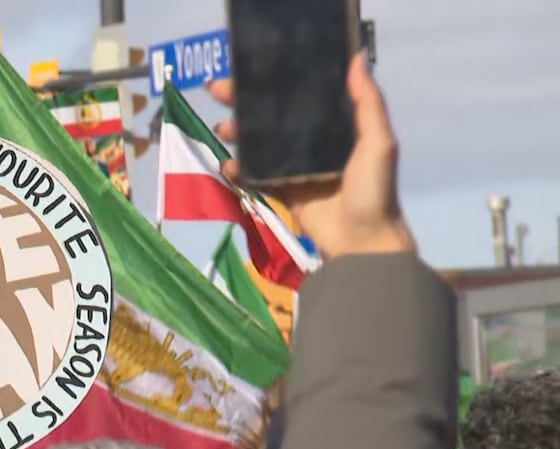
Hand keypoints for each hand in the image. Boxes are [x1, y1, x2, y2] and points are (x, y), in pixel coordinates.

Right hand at [210, 53, 414, 259]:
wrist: (362, 242)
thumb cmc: (373, 189)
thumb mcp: (378, 142)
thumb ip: (368, 103)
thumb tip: (357, 56)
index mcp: (338, 126)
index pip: (304, 96)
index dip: (278, 81)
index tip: (252, 68)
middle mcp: (316, 142)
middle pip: (275, 117)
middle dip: (247, 104)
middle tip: (220, 91)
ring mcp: (297, 168)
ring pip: (261, 144)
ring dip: (239, 134)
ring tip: (223, 129)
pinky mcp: (285, 192)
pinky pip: (257, 177)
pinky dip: (239, 171)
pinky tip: (227, 165)